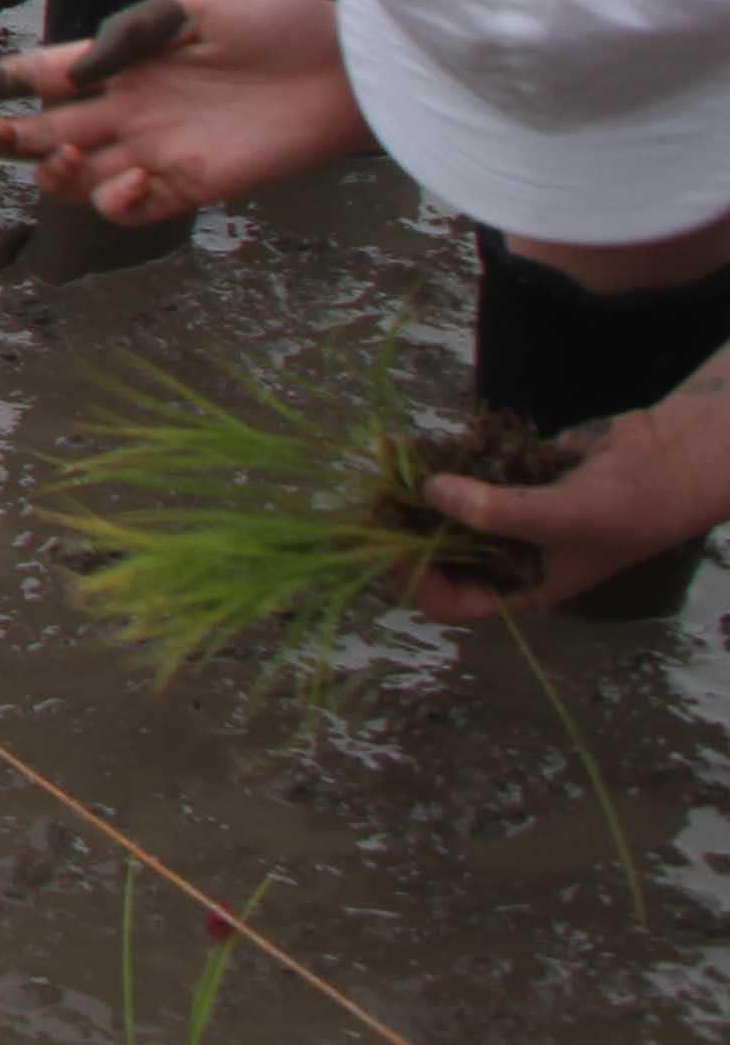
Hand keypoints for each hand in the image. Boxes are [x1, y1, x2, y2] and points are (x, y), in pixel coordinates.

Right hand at [0, 0, 365, 222]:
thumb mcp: (196, 3)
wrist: (342, 70)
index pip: (40, 74)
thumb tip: (82, 71)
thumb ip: (133, 31)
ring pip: (74, 177)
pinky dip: (115, 204)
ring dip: (51, 173)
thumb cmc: (273, 22)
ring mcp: (155, 150)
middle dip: (7, 136)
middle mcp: (127, 109)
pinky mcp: (190, 186)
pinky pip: (132, 209)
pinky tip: (129, 181)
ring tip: (61, 156)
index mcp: (119, 60)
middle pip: (43, 132)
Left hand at [414, 397, 729, 620]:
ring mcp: (509, 516)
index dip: (412, 579)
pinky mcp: (512, 479)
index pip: (449, 601)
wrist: (671, 460)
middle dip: (403, 526)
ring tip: (386, 461)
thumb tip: (429, 492)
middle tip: (373, 492)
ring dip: (413, 489)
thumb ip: (494, 511)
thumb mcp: (559, 518)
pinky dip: (438, 462)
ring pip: (444, 511)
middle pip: (437, 553)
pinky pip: (462, 476)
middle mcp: (509, 556)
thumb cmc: (626, 507)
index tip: (384, 539)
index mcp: (522, 587)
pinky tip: (413, 443)